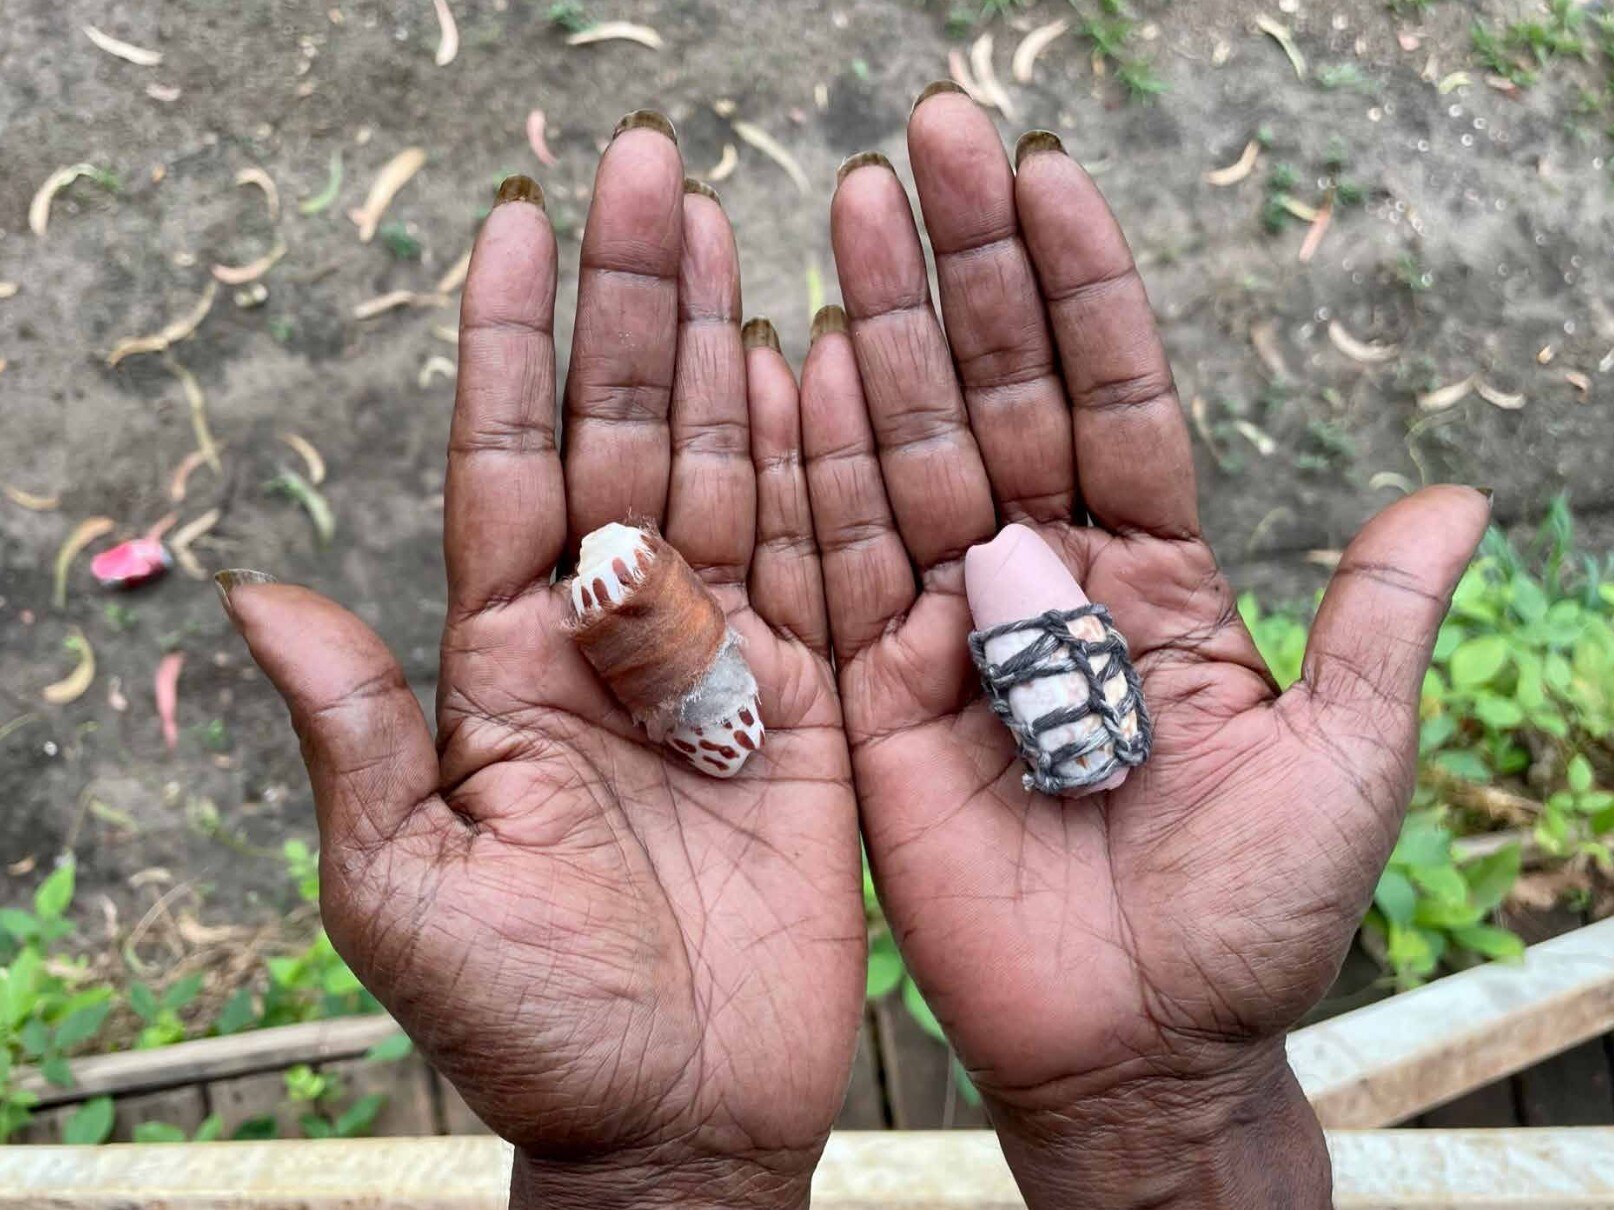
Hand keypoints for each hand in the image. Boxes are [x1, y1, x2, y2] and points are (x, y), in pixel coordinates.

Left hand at [218, 116, 864, 1209]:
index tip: (528, 219)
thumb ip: (356, 732)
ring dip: (716, 350)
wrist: (679, 1115)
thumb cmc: (536, 1022)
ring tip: (723, 232)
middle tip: (648, 170)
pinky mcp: (807, 705)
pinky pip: (809, 561)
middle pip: (617, 437)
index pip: (506, 466)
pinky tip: (806, 368)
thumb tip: (260, 592)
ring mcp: (715, 664)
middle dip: (630, 303)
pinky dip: (809, 462)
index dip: (516, 343)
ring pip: (714, 473)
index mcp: (503, 667)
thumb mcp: (408, 889)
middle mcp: (608, 640)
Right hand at [802, 86, 1489, 1207]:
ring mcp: (952, 632)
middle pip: (999, 398)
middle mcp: (1046, 583)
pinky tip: (787, 362)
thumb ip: (1376, 629)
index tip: (1041, 172)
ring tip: (851, 208)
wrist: (1139, 1049)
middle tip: (926, 140)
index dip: (1081, 287)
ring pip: (910, 456)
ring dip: (880, 334)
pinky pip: (838, 567)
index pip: (1113, 398)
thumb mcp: (1341, 764)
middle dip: (963, 270)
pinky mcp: (874, 695)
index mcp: (1156, 580)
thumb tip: (1451, 501)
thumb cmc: (1250, 919)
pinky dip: (811, 468)